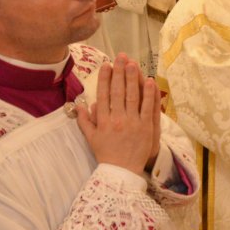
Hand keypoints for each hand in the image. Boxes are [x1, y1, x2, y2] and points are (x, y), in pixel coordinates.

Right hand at [74, 56, 159, 175]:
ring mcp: (131, 123)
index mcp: (103, 121)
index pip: (103, 95)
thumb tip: (80, 105)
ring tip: (133, 64)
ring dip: (132, 78)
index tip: (106, 65)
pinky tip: (149, 81)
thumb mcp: (91, 138)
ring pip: (132, 96)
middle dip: (119, 72)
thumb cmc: (106, 154)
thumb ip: (85, 121)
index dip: (105, 79)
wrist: (121, 171)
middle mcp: (116, 119)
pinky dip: (149, 94)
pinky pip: (147, 108)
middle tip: (120, 57)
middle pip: (118, 92)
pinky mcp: (145, 128)